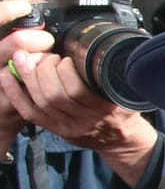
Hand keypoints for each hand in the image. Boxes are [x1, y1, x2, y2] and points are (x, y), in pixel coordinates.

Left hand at [0, 3, 155, 184]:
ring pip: (40, 101)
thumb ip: (116, 75)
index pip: (78, 89)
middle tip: (44, 55)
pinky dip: (15, 93)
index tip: (65, 57)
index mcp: (105, 109)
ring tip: (24, 58)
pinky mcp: (54, 129)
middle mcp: (85, 121)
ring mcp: (67, 127)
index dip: (65, 69)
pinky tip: (7, 76)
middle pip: (54, 94)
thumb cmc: (123, 111)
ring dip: (27, 76)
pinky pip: (29, 112)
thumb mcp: (128, 93)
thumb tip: (106, 48)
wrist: (120, 140)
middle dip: (43, 69)